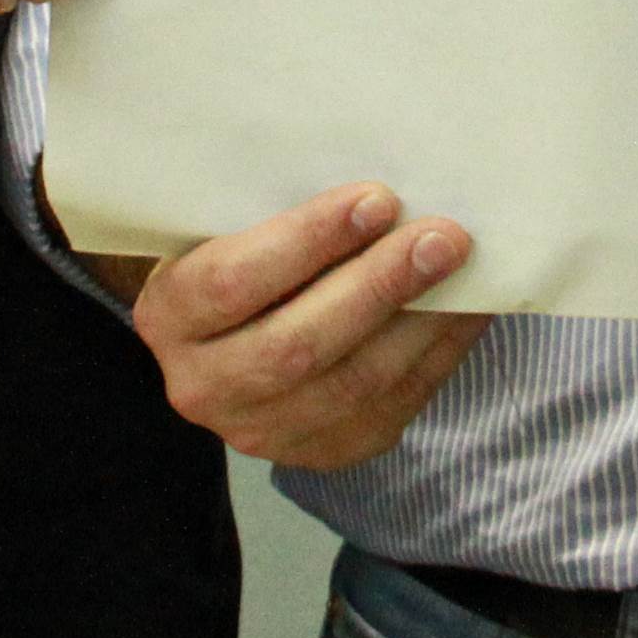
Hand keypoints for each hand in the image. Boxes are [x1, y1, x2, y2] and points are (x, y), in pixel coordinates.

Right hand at [129, 185, 490, 469]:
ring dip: (419, 322)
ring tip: (462, 265)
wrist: (237, 335)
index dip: (308, 241)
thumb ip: (278, 210)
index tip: (377, 198)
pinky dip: (437, 353)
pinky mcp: (324, 451)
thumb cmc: (246, 255)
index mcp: (170, 316)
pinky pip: (391, 407)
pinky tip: (467, 309)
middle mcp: (204, 386)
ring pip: (352, 385)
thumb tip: (380, 186)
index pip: (233, 281)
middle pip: (297, 345)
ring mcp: (263, 432)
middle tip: (440, 235)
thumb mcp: (232, 227)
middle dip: (378, 285)